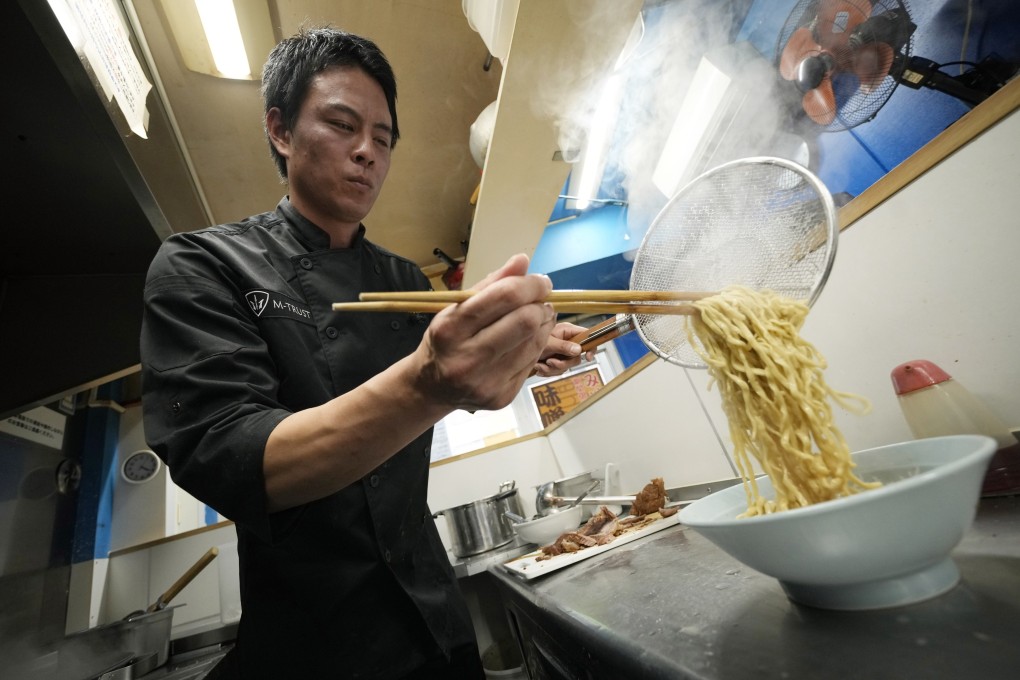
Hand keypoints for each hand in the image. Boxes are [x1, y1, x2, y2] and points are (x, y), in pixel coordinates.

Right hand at [413, 254, 556, 410]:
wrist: (431, 388)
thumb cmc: (445, 341)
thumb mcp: (456, 308)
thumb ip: (491, 284)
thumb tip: (523, 260)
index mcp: (450, 329)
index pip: (504, 297)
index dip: (531, 285)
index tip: (542, 281)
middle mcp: (466, 358)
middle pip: (526, 322)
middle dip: (540, 306)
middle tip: (540, 302)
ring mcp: (485, 381)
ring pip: (535, 342)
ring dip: (543, 325)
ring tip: (536, 318)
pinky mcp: (501, 397)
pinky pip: (532, 363)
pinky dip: (536, 346)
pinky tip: (528, 340)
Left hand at [532, 322, 590, 377]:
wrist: (516, 351)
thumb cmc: (529, 339)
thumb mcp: (548, 343)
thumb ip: (563, 346)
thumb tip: (579, 350)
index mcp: (567, 331)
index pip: (588, 336)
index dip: (591, 346)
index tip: (587, 357)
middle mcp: (567, 341)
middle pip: (577, 356)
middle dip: (563, 363)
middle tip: (550, 362)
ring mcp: (562, 352)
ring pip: (567, 366)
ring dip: (553, 369)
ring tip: (540, 364)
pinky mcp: (556, 360)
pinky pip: (558, 371)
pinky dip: (548, 372)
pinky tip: (539, 367)